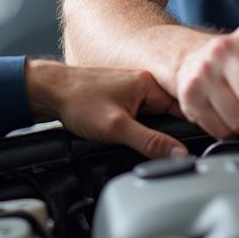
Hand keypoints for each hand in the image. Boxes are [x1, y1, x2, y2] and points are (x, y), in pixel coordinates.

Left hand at [25, 60, 186, 158]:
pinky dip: (134, 126)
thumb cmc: (78, 101)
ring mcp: (131, 89)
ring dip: (147, 131)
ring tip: (129, 136)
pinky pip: (138, 115)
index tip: (188, 147)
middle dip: (163, 133)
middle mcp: (143, 83)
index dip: (187, 130)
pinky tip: (123, 132)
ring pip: (152, 117)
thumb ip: (150, 142)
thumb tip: (178, 153)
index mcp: (148, 84)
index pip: (182, 109)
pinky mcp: (120, 97)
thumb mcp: (118, 128)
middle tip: (151, 145)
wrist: (50, 91)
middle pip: (168, 114)